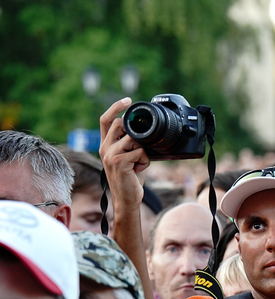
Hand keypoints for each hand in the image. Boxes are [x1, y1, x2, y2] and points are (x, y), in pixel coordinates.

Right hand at [99, 98, 149, 214]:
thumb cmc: (131, 178)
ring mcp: (110, 154)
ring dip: (143, 151)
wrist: (128, 198)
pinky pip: (140, 152)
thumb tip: (143, 131)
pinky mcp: (119, 162)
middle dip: (136, 133)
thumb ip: (131, 143)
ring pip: (134, 139)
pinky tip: (138, 169)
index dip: (116, 107)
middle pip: (121, 124)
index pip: (106, 120)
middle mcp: (104, 147)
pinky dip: (145, 161)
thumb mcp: (129, 156)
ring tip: (139, 163)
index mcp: (106, 144)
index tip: (128, 100)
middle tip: (139, 148)